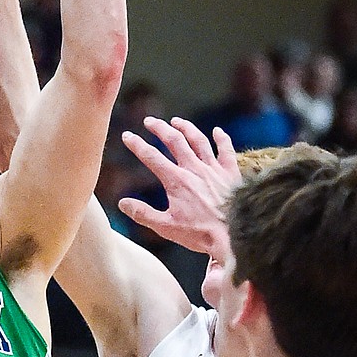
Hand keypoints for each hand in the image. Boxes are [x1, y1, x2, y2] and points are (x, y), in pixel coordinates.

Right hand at [119, 116, 239, 256]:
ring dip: (186, 128)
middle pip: (174, 141)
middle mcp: (194, 169)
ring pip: (198, 140)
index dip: (137, 145)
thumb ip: (143, 214)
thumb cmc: (200, 234)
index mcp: (176, 181)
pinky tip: (217, 131)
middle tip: (150, 121)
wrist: (233, 235)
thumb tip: (123, 203)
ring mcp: (214, 169)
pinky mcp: (231, 172)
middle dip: (160, 128)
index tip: (127, 136)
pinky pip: (226, 150)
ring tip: (176, 121)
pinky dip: (222, 138)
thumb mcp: (166, 227)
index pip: (151, 157)